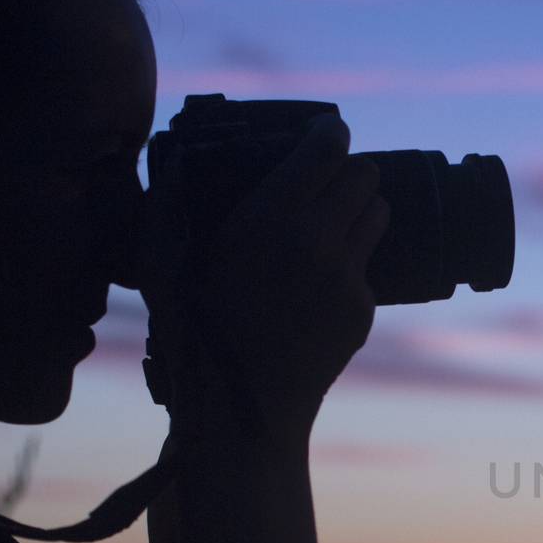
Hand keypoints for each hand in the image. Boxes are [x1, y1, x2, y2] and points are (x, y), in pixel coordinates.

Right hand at [138, 114, 390, 441]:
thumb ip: (172, 205)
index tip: (326, 130)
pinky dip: (349, 264)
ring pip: (379, 216)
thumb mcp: (164, 263)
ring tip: (331, 222)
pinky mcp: (363, 310)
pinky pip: (367, 268)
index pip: (327, 148)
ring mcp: (348, 278)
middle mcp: (320, 241)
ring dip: (359, 210)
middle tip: (327, 179)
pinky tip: (317, 282)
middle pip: (365, 177)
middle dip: (348, 172)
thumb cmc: (190, 334)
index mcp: (271, 217)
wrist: (239, 412)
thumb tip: (176, 164)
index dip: (330, 132)